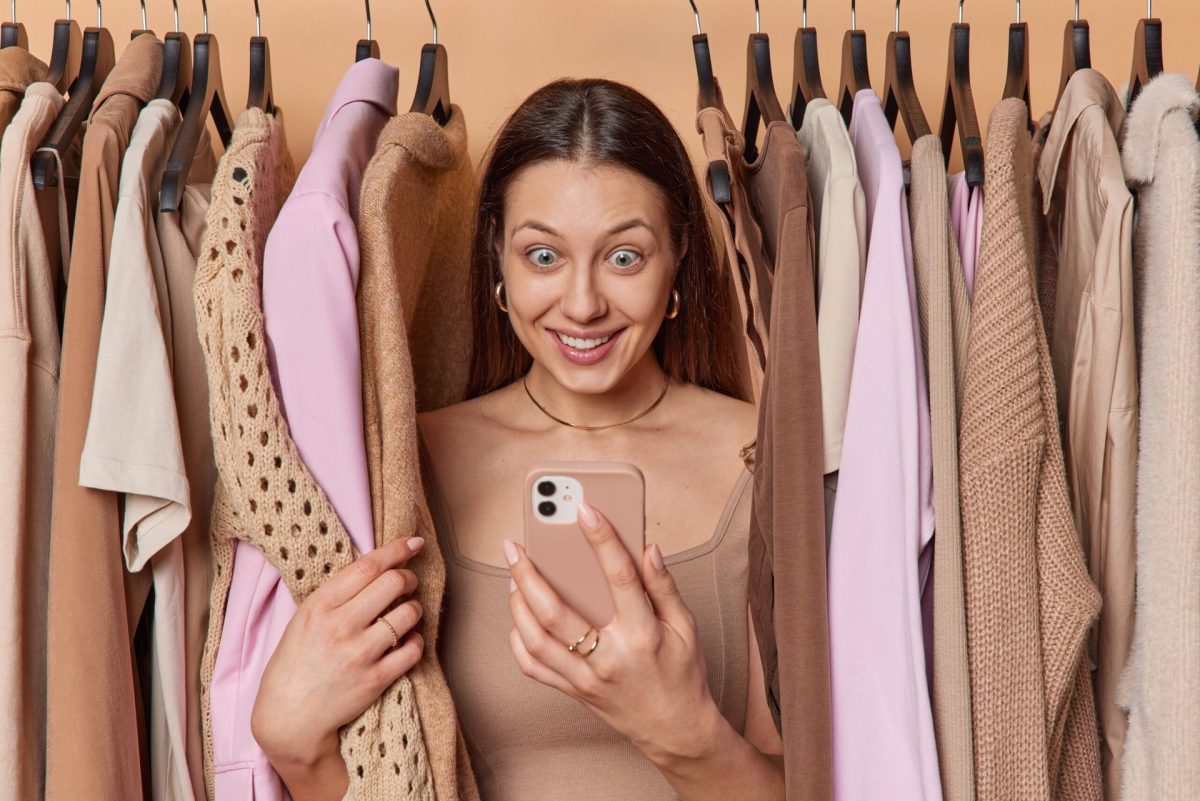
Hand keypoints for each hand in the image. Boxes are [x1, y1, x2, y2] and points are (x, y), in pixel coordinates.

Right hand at [252, 536, 426, 767]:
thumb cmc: (295, 664)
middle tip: (408, 582)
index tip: (413, 542)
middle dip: (408, 578)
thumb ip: (336, 595)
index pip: (367, 566)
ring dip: (415, 609)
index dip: (396, 550)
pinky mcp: (375, 680)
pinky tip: (408, 641)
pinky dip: (416, 641)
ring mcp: (359, 653)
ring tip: (407, 613)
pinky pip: (414, 649)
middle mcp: (340, 626)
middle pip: (393, 583)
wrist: (287, 718)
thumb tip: (373, 567)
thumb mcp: (304, 620)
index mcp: (319, 605)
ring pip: (409, 613)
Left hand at [503, 503, 721, 765]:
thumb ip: (664, 587)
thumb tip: (648, 548)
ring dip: (517, 604)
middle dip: (528, 574)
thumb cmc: (683, 677)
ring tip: (513, 577)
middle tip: (514, 546)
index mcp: (643, 635)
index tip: (585, 509)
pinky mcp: (575, 692)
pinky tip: (518, 618)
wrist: (677, 733)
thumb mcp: (686, 628)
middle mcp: (609, 657)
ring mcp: (587, 678)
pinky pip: (534, 667)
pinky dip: (519, 641)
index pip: (620, 578)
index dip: (603, 540)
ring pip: (536, 640)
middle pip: (556, 611)